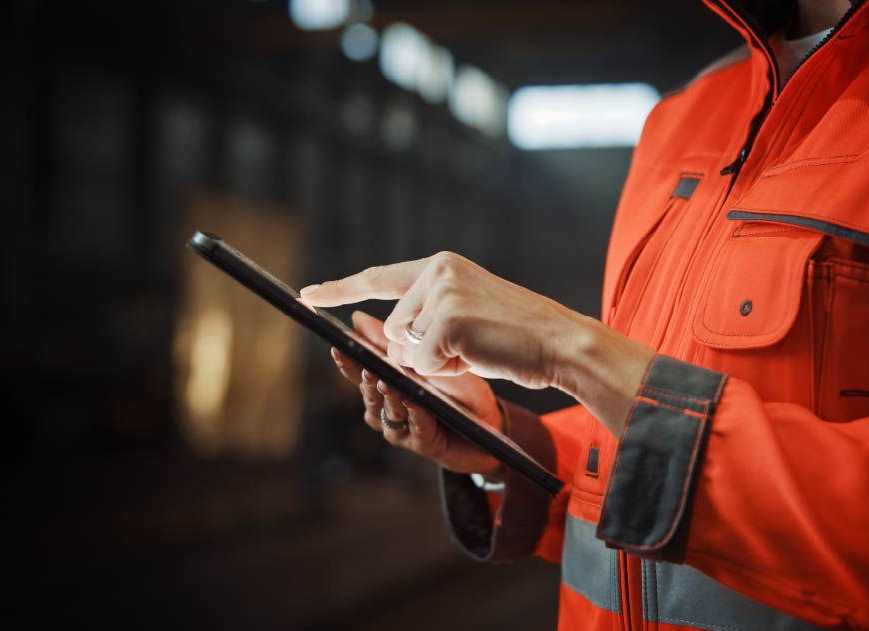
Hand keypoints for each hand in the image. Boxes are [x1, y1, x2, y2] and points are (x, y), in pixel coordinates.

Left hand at [302, 252, 654, 435]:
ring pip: (405, 349)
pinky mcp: (446, 322)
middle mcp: (436, 272)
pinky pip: (423, 364)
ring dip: (435, 362)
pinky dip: (447, 371)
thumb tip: (383, 341)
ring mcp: (441, 295)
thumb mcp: (466, 316)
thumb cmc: (516, 337)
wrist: (561, 343)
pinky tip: (477, 356)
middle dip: (421, 351)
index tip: (307, 296)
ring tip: (476, 348)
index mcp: (441, 266)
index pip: (379, 277)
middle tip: (468, 346)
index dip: (339, 289)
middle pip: (393, 330)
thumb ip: (426, 318)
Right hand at [330, 311, 502, 475]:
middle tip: (368, 366)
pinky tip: (417, 402)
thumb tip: (357, 318)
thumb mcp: (428, 358)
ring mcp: (402, 428)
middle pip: (369, 391)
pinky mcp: (422, 444)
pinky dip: (415, 414)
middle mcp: (387, 407)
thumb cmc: (458, 389)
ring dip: (389, 396)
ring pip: (389, 410)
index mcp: (384, 384)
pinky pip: (415, 427)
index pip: (357, 371)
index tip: (338, 347)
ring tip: (389, 382)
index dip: (347, 361)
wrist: (492, 422)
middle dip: (368, 378)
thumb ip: (392, 343)